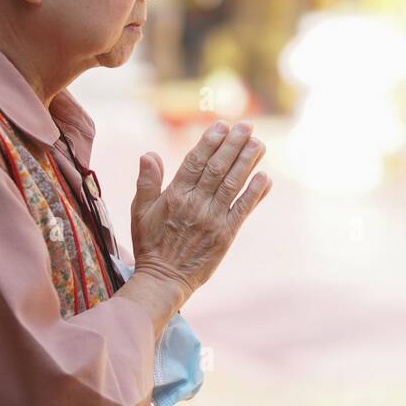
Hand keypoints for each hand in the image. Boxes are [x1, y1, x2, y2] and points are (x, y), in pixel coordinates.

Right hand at [129, 121, 271, 303]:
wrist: (164, 280)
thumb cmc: (150, 244)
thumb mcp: (141, 211)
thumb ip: (147, 182)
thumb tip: (148, 153)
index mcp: (174, 196)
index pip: (195, 162)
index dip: (210, 142)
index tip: (222, 126)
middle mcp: (194, 204)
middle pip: (217, 168)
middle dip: (233, 145)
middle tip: (247, 126)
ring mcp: (212, 219)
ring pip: (232, 184)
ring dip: (247, 162)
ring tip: (259, 144)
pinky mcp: (226, 234)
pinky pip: (243, 209)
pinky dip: (255, 193)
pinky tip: (265, 177)